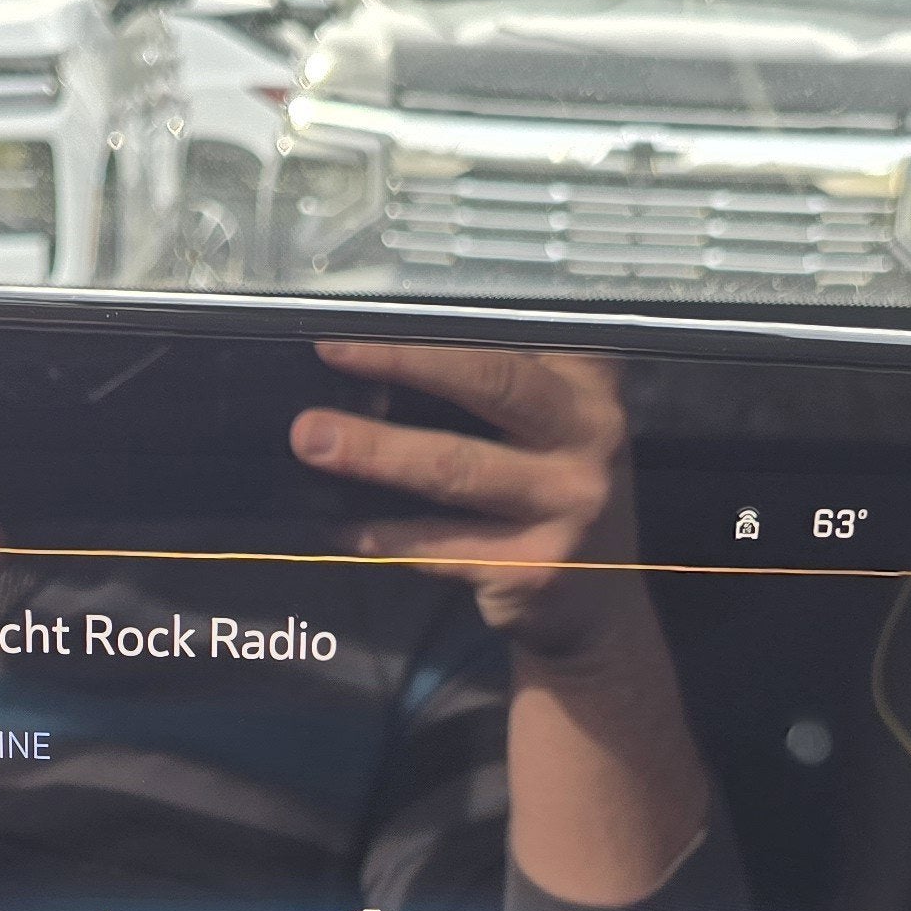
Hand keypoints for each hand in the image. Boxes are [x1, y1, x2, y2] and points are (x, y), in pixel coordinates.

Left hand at [288, 340, 644, 664]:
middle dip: (404, 361)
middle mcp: (591, 435)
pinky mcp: (534, 569)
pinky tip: (342, 528)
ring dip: (375, 451)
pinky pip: (441, 547)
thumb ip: (501, 386)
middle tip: (332, 350)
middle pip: (490, 381)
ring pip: (455, 468)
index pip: (515, 333)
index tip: (374, 305)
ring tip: (312, 439)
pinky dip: (386, 536)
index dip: (444, 319)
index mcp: (588, 383)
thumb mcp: (555, 427)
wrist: (598, 605)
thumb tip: (386, 350)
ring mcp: (568, 505)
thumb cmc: (553, 494)